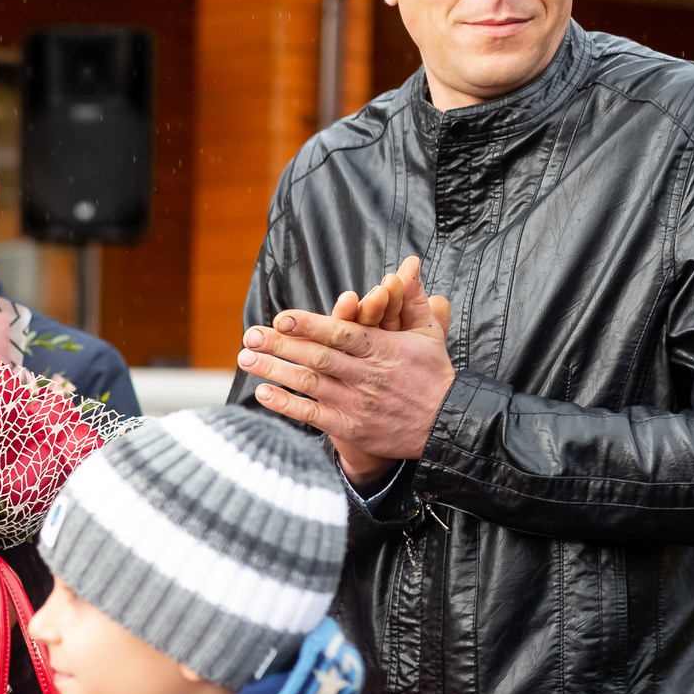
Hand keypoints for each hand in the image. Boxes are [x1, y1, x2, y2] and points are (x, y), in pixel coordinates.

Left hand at [238, 255, 453, 486]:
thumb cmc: (434, 375)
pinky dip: (287, 405)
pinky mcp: (351, 427)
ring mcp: (357, 402)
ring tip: (246, 358)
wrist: (447, 425)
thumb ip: (413, 300)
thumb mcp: (428, 334)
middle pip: (317, 357)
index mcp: (382, 349)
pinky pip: (313, 415)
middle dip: (281, 345)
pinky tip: (263, 393)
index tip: (281, 316)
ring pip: (310, 384)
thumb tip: (408, 266)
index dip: (309, 325)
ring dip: (274, 371)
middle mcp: (366, 375)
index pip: (341, 333)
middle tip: (250, 334)